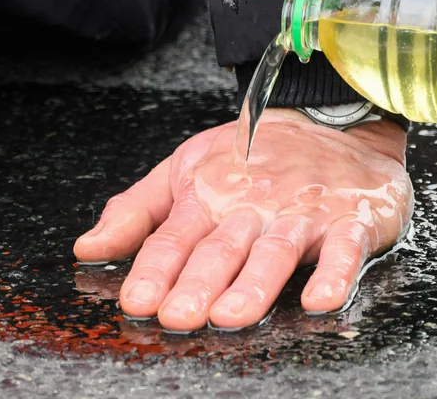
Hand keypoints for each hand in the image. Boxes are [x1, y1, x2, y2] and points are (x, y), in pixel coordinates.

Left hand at [73, 109, 411, 330]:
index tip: (137, 300)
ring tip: (231, 315)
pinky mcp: (350, 220)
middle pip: (222, 248)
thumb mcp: (187, 167)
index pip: (176, 236)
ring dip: (254, 284)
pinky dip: (334, 273)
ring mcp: (303, 212)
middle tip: (178, 316)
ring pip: (275, 250)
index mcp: (210, 194)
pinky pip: (344, 249)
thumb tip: (87, 247)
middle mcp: (254, 204)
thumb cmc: (257, 153)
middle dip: (198, 283)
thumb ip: (137, 212)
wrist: (336, 119)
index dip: (156, 268)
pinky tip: (320, 299)